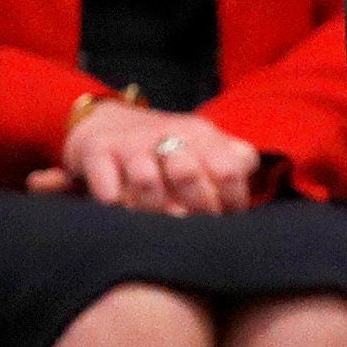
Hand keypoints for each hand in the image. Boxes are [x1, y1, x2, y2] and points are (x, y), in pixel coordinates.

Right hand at [25, 100, 259, 214]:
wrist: (104, 122)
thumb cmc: (163, 146)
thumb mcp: (202, 145)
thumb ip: (234, 163)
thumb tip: (248, 190)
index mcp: (201, 135)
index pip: (229, 169)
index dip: (230, 201)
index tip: (221, 217)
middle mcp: (167, 134)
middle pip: (188, 174)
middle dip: (191, 208)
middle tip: (186, 224)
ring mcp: (131, 144)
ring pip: (146, 180)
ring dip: (152, 209)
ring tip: (154, 223)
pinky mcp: (97, 153)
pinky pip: (106, 186)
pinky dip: (113, 204)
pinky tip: (119, 214)